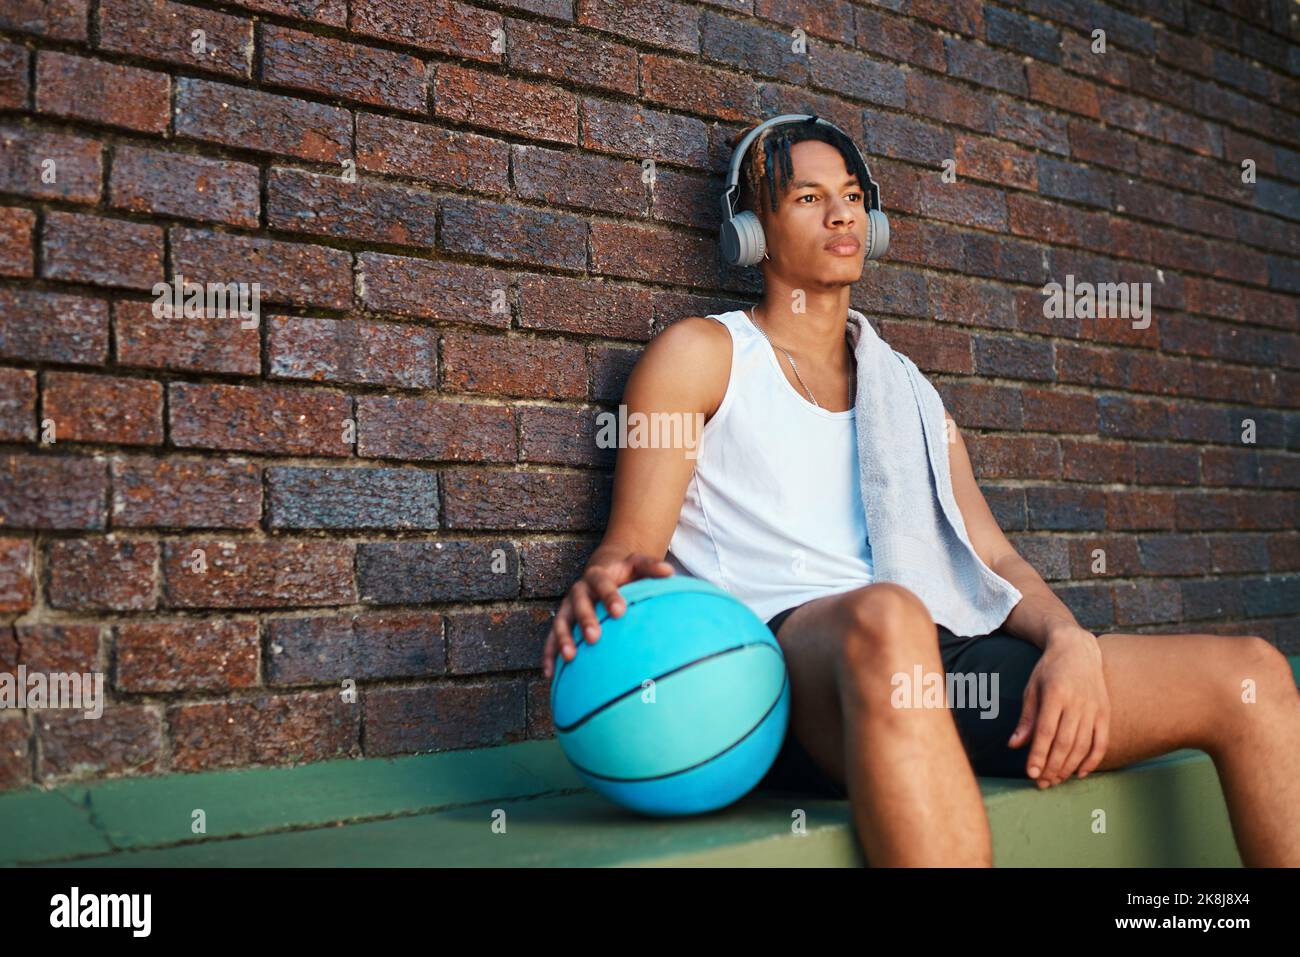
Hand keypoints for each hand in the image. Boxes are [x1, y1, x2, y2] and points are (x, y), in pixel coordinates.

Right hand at [541, 553, 674, 678]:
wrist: (603, 570)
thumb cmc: (625, 571)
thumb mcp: (637, 564)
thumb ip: (652, 567)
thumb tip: (670, 571)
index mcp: (597, 575)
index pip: (602, 583)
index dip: (609, 596)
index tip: (620, 611)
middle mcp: (579, 590)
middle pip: (579, 603)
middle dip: (585, 619)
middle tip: (595, 637)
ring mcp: (567, 607)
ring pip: (561, 621)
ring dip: (563, 639)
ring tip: (570, 657)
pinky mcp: (562, 622)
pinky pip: (551, 639)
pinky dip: (549, 655)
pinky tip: (551, 674)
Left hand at [1007, 628, 1109, 787]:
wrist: (1078, 649)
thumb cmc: (1049, 670)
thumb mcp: (1032, 688)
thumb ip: (1026, 718)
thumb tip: (1014, 746)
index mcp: (1055, 693)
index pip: (1046, 731)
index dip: (1038, 755)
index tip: (1031, 773)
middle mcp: (1077, 702)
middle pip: (1065, 742)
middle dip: (1052, 766)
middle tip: (1041, 783)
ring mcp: (1094, 708)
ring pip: (1083, 745)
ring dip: (1068, 767)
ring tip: (1055, 780)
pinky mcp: (1105, 713)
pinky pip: (1101, 742)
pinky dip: (1092, 760)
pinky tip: (1079, 773)